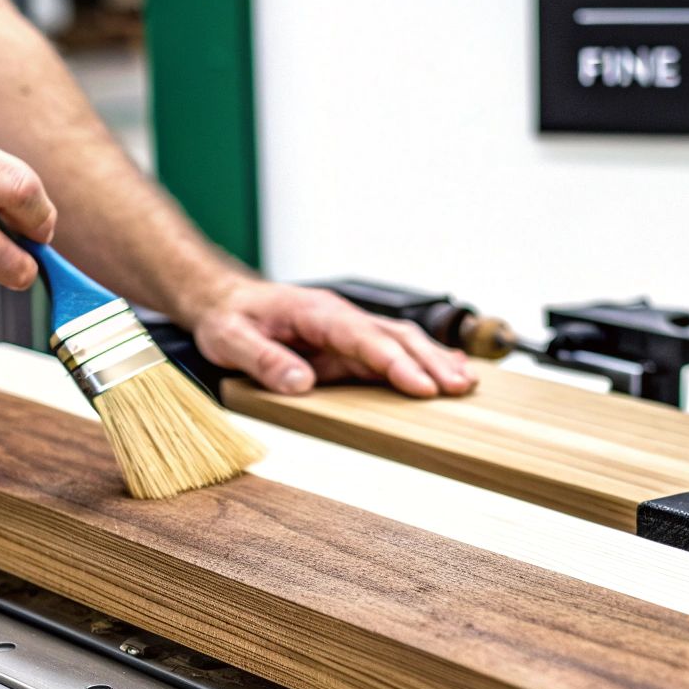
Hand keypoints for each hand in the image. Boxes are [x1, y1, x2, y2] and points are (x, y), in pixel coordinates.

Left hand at [189, 280, 476, 397]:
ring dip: (432, 360)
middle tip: (459, 388)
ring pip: (399, 340)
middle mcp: (339, 317)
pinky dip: (420, 358)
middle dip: (429, 361)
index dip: (394, 362)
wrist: (224, 300)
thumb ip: (264, 361)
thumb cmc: (229, 318)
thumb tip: (301, 384)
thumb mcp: (231, 340)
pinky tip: (446, 369)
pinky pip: (389, 349)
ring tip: (463, 383)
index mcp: (315, 313)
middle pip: (393, 336)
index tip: (421, 386)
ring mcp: (346, 329)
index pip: (363, 338)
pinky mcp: (347, 343)